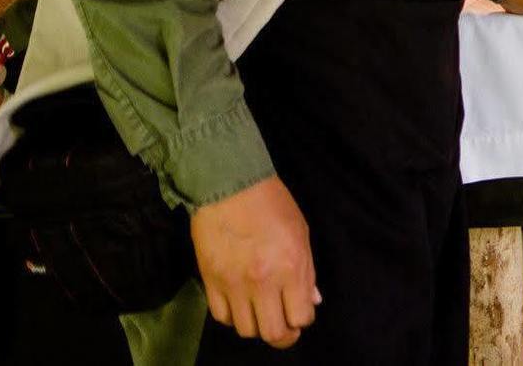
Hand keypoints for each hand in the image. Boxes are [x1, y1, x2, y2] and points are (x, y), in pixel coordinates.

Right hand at [191, 176, 316, 348]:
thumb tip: (312, 301)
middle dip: (283, 335)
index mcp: (290, 267)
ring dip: (257, 325)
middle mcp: (263, 282)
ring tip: (262, 312)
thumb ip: (307, 271)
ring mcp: (234, 285)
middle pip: (272, 333)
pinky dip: (233, 316)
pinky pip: (221, 317)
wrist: (229, 187)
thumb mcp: (301, 233)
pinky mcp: (210, 282)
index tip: (301, 313)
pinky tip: (241, 304)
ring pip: (245, 329)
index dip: (303, 319)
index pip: (300, 316)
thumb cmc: (273, 205)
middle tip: (284, 326)